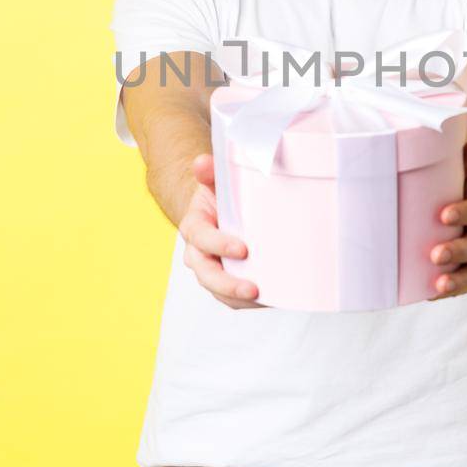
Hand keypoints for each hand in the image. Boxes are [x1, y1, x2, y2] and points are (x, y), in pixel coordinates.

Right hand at [179, 153, 264, 309]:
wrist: (216, 211)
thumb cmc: (219, 195)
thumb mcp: (215, 180)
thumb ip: (210, 172)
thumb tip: (202, 163)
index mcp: (195, 226)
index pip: (202, 238)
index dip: (219, 245)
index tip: (243, 249)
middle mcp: (198, 253)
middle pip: (206, 274)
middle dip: (228, 284)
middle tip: (253, 288)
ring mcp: (211, 270)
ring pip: (218, 292)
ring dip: (239, 299)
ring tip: (264, 299)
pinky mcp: (225, 281)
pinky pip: (232, 299)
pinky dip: (248, 303)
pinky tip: (271, 299)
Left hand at [430, 140, 466, 299]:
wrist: (462, 210)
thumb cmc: (455, 189)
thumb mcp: (460, 173)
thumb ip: (466, 161)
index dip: (466, 212)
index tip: (444, 215)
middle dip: (459, 250)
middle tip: (436, 254)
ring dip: (458, 279)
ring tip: (438, 284)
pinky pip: (465, 285)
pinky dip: (450, 292)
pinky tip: (431, 295)